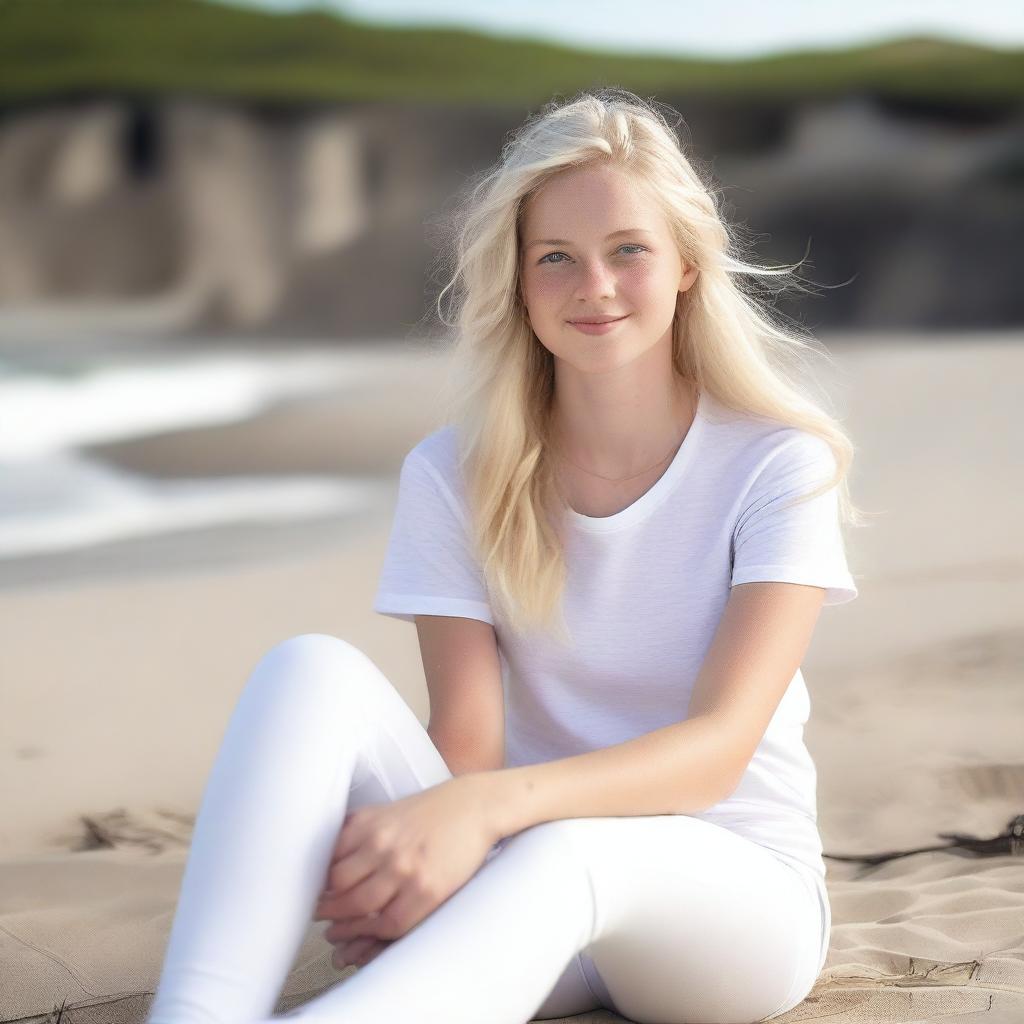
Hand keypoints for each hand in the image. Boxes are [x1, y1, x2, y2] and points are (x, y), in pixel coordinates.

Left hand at [313, 774, 499, 956]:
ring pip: (359, 908)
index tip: (313, 894)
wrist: (475, 806)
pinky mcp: (427, 891)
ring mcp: (405, 870)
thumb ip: (357, 831)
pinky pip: (390, 923)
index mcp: (368, 824)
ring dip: (343, 925)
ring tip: (335, 931)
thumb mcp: (387, 811)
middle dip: (325, 908)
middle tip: (319, 916)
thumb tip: (324, 862)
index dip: (316, 885)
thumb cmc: (431, 810)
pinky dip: (372, 932)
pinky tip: (367, 931)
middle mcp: (382, 846)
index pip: (327, 863)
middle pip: (338, 888)